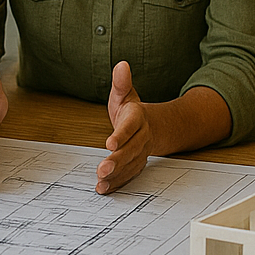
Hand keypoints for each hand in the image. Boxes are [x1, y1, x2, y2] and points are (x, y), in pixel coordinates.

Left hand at [97, 61, 150, 193]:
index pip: (130, 126)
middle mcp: (142, 137)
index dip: (121, 135)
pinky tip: (104, 189)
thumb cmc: (132, 111)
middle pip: (131, 149)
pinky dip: (117, 183)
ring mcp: (141, 152)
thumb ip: (121, 82)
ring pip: (131, 165)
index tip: (110, 142)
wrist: (152, 127)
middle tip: (102, 169)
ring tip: (101, 182)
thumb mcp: (125, 94)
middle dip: (117, 160)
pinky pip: (128, 175)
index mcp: (138, 118)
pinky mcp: (136, 164)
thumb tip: (121, 65)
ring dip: (117, 175)